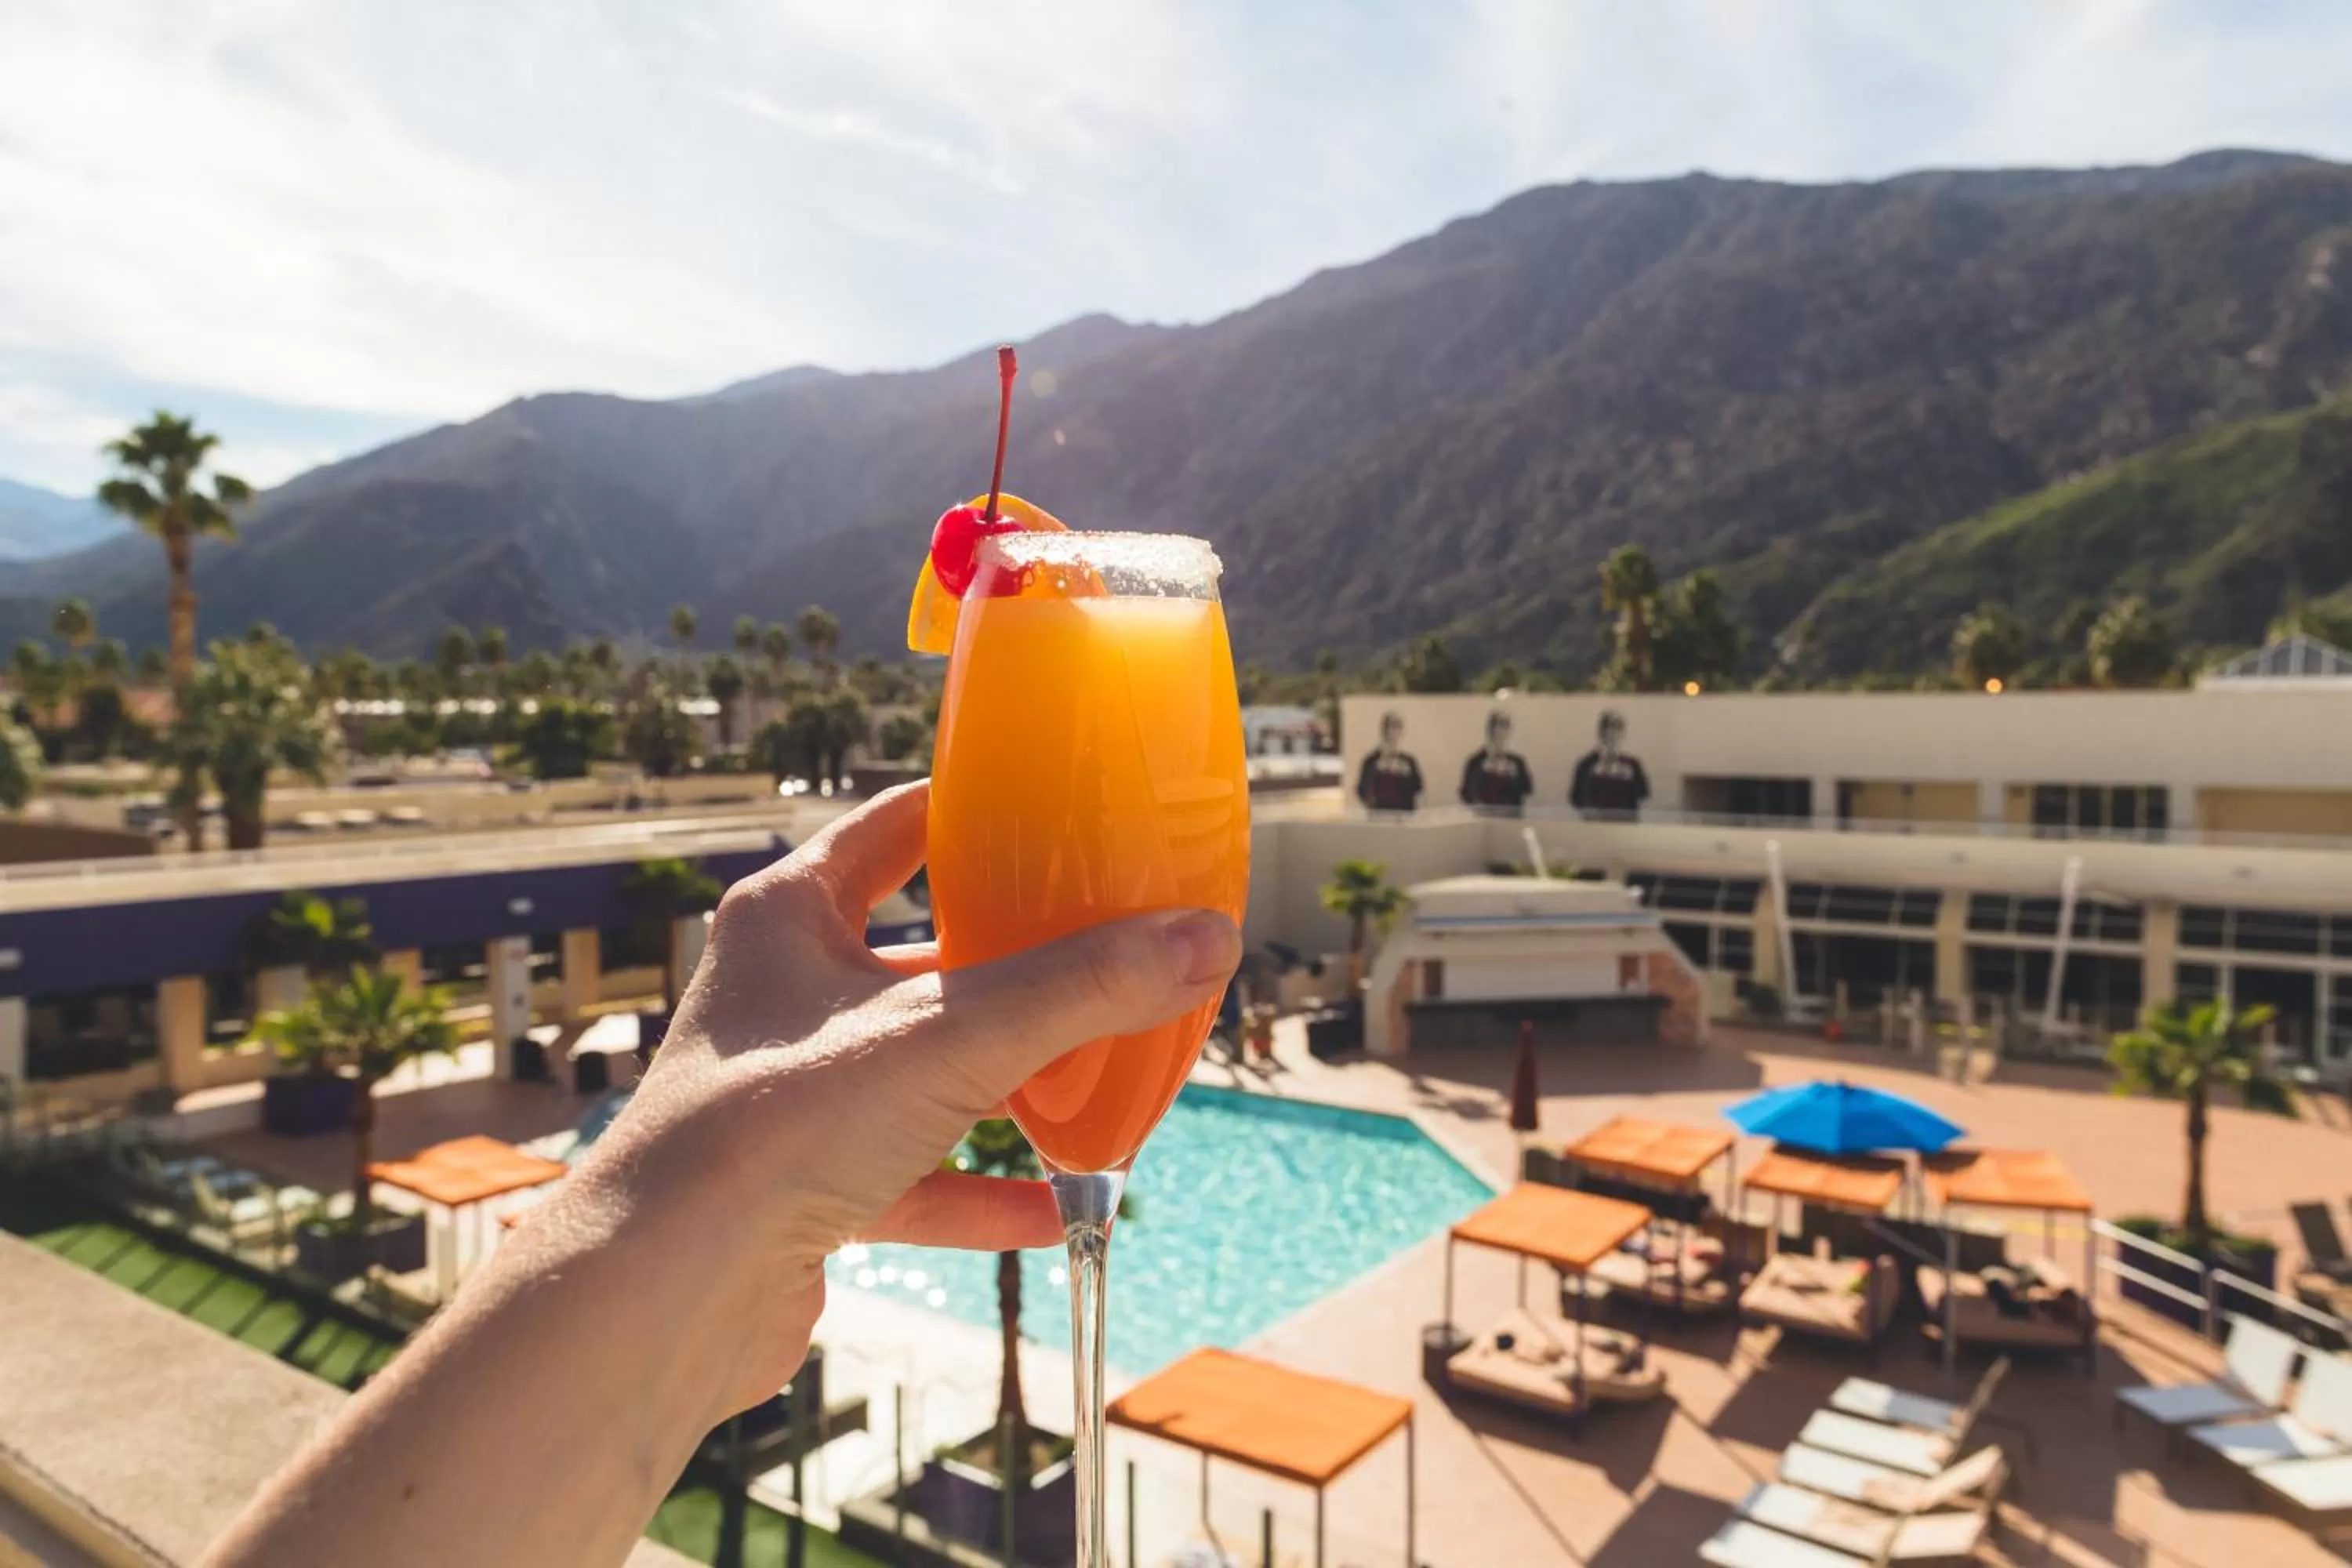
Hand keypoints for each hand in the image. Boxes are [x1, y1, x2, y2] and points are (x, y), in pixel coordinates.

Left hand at [546, 780, 1242, 1420]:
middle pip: (917, 957)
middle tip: (1104, 952)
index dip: (974, 812)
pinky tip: (1058, 1211)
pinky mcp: (800, 1189)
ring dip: (1004, 1082)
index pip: (894, 828)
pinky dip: (981, 1193)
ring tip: (1097, 1080)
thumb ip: (1082, 987)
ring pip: (919, 1073)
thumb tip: (1207, 938)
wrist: (665, 1291)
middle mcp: (783, 996)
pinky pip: (911, 1181)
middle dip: (1009, 963)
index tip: (1058, 811)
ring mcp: (791, 1096)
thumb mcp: (952, 1034)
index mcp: (791, 917)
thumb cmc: (774, 1125)